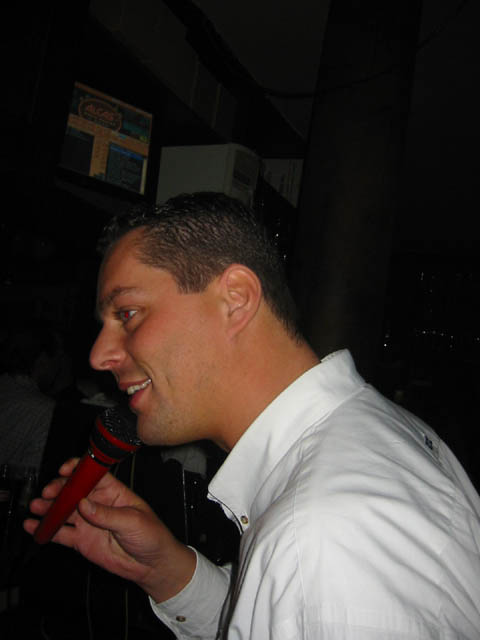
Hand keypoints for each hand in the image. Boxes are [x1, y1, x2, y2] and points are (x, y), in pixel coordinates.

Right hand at [24, 458, 195, 601]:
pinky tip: (32, 526)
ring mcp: (87, 521)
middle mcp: (97, 503)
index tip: (64, 470)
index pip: (92, 474)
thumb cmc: (151, 536)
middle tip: (48, 494)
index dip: (77, 469)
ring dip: (48, 508)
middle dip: (58, 490)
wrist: (151, 565)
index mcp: (113, 491)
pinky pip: (60, 533)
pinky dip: (46, 529)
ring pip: (63, 511)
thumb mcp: (133, 521)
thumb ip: (108, 514)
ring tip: (35, 508)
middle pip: (73, 491)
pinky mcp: (81, 540)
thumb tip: (84, 504)